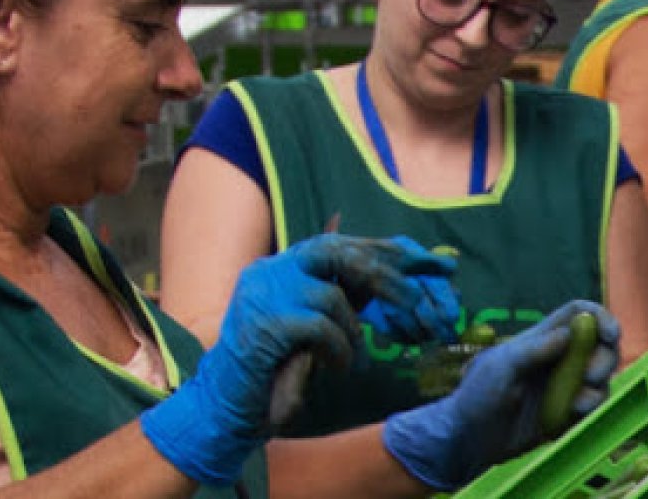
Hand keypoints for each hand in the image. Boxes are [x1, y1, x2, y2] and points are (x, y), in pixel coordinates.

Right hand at [139, 234, 458, 484]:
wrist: (223, 404)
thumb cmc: (271, 369)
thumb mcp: (310, 324)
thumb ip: (340, 297)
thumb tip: (393, 278)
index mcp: (279, 266)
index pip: (338, 244)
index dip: (382, 251)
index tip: (424, 261)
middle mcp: (269, 271)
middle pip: (336, 251)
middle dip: (382, 275)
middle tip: (416, 300)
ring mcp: (264, 294)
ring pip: (331, 296)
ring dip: (353, 331)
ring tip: (352, 355)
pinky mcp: (266, 324)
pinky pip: (320, 327)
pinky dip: (338, 350)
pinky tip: (337, 367)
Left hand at [381, 300, 620, 490]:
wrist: (469, 442)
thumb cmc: (477, 397)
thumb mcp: (501, 368)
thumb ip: (533, 350)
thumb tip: (569, 332)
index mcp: (540, 339)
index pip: (577, 315)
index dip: (599, 317)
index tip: (612, 333)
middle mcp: (557, 359)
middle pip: (598, 345)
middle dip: (605, 356)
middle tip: (592, 375)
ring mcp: (563, 386)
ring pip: (600, 376)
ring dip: (599, 386)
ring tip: (578, 403)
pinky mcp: (567, 413)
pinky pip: (593, 404)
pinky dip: (592, 406)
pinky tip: (575, 414)